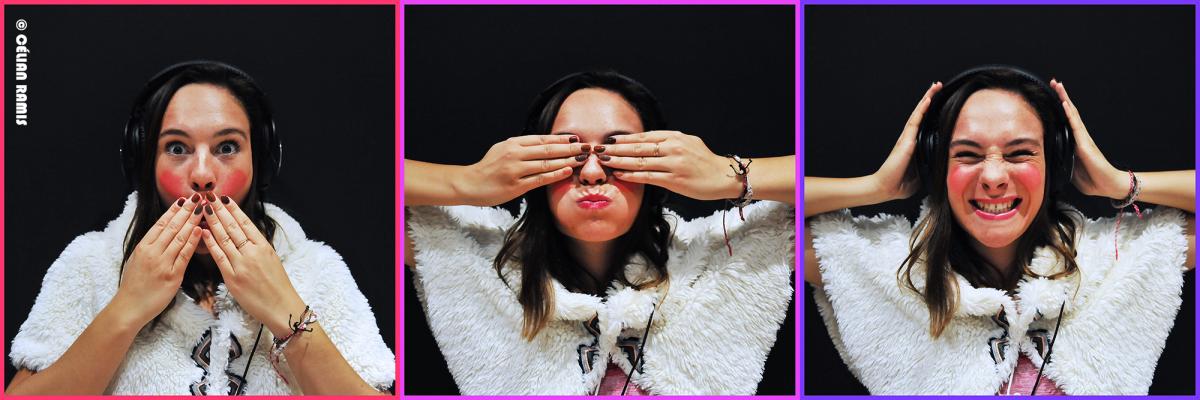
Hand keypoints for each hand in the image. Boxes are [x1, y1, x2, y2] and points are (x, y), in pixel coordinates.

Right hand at [114, 193, 204, 325]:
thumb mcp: (138, 260)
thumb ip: (151, 246)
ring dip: (192, 221)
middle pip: (171, 227)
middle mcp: (152, 252)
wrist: (129, 307)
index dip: (173, 210)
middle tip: (197, 197)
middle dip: (186, 210)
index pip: (160, 224)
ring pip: (179, 237)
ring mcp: (162, 263)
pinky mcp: (172, 276)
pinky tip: (199, 230)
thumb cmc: (135, 285)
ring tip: (202, 209)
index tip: (183, 199)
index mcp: (143, 247)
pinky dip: (193, 241)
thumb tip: (162, 232)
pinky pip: (184, 255)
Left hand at [199, 192, 304, 337]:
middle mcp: (253, 252)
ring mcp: (242, 264)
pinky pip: (219, 256)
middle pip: (233, 227)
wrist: (281, 306)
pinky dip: (210, 243)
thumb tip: (245, 234)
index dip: (233, 209)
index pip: (246, 223)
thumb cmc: (277, 285)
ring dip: (212, 222)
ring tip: (203, 209)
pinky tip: (203, 232)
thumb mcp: (271, 260)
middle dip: (220, 210)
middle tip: (209, 196)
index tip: (224, 198)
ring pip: (224, 238)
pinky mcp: (233, 277)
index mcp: (264, 247)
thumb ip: (257, 247)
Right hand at [456, 134, 588, 205]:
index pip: (542, 139)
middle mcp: (515, 154)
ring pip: (546, 163)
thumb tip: (543, 143)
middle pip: (548, 149)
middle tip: (587, 147)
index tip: (577, 138)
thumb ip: (522, 147)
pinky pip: (540, 178)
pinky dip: (555, 174)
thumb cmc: (489, 168)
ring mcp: (515, 170)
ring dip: (567, 160)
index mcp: (513, 143)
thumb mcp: (503, 150)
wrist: (470, 183)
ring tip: (582, 159)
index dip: (561, 139)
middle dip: (570, 148)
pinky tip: (567, 171)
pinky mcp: (516, 186)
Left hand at [596, 130, 740, 199]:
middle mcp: (672, 148)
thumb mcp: (687, 143)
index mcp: (674, 137)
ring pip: (640, 162)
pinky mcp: (675, 180)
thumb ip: (668, 141)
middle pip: (638, 148)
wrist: (723, 176)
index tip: (608, 140)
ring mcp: (673, 164)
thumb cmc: (704, 161)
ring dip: (620, 161)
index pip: (644, 137)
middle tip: (598, 149)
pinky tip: (620, 174)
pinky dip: (632, 175)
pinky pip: (649, 177)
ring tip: (604, 161)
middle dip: (616, 148)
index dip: (624, 138)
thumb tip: (646, 142)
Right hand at [869, 81, 941, 201]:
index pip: (923, 124)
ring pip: (918, 113)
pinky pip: (915, 121)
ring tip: (935, 86)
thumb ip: (927, 167)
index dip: (930, 111)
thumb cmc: (898, 184)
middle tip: (937, 85)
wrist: (885, 188)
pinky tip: (928, 100)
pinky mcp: (905, 141)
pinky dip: (921, 110)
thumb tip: (938, 166)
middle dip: (929, 98)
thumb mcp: (920, 175)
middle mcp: (908, 138)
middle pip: (920, 114)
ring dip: (927, 99)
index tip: (938, 99)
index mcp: (912, 145)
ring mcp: (906, 138)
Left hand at [1051, 79, 1127, 199]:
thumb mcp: (1069, 170)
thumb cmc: (1092, 179)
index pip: (1064, 121)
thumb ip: (1060, 162)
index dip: (1058, 107)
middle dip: (1061, 96)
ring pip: (1072, 115)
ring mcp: (1083, 139)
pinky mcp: (1085, 145)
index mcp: (1074, 142)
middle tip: (1054, 82)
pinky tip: (1064, 105)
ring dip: (1065, 99)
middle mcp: (1079, 137)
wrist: (1108, 186)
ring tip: (1058, 86)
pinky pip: (1076, 127)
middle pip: (1069, 112)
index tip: (1050, 94)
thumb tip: (1048, 159)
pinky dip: (1070, 115)